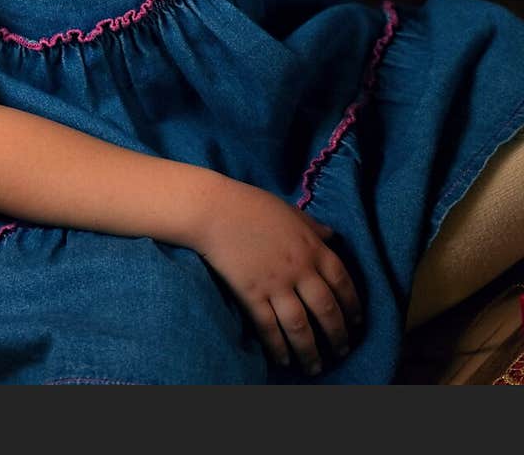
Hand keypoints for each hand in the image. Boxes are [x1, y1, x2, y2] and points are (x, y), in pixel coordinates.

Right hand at [195, 178, 362, 374]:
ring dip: (310, 351)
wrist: (216, 210)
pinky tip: (283, 359)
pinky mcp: (251, 294)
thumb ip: (313, 226)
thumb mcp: (291, 211)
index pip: (342, 282)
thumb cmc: (253, 206)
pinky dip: (278, 346)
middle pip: (326, 310)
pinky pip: (268, 327)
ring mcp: (275, 283)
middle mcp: (299, 269)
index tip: (357, 323)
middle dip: (337, 335)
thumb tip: (332, 235)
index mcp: (312, 247)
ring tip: (315, 367)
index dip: (353, 305)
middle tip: (341, 352)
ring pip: (300, 326)